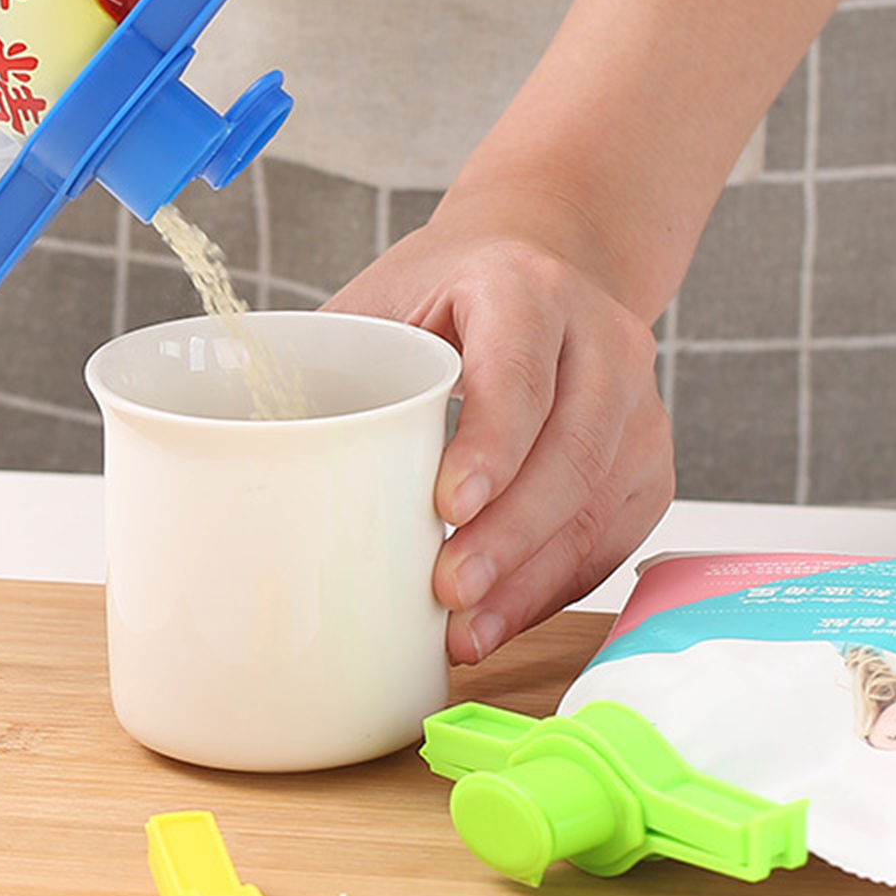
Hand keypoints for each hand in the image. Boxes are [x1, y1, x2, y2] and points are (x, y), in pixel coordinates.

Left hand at [324, 185, 674, 665]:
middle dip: (510, 534)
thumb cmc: (444, 295)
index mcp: (525, 287)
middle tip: (448, 592)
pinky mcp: (651, 456)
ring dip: (532, 576)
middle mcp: (600, 338)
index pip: (522, 369)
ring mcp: (638, 400)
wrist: (540, 266)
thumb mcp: (383, 299)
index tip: (448, 509)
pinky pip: (615, 533)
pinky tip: (503, 617)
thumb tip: (245, 446)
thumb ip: (330, 362)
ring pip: (601, 500)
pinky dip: (556, 584)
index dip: (493, 443)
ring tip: (468, 629)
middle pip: (572, 448)